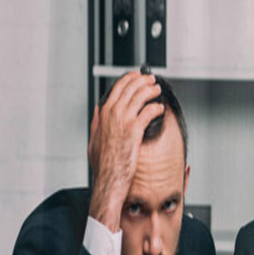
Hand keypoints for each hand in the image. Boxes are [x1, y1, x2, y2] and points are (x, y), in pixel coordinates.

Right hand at [88, 71, 162, 230]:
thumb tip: (97, 110)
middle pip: (130, 87)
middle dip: (143, 81)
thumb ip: (96, 122)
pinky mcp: (135, 130)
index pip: (118, 87)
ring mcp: (123, 120)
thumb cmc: (103, 163)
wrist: (109, 177)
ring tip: (157, 91)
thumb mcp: (93, 139)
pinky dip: (156, 108)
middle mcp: (113, 113)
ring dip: (151, 90)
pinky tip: (160, 109)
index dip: (130, 79)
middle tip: (152, 80)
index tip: (138, 76)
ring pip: (140, 96)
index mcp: (104, 113)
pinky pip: (148, 112)